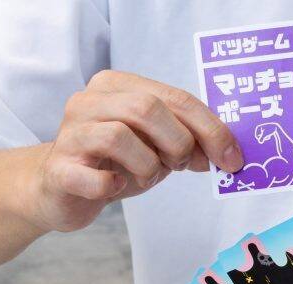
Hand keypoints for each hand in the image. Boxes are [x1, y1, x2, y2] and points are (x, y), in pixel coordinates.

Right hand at [28, 70, 242, 231]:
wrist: (58, 187)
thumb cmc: (114, 163)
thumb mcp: (157, 147)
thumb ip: (189, 143)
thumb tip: (228, 154)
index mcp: (119, 86)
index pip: (176, 98)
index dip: (211, 129)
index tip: (233, 158)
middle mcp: (90, 101)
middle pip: (147, 108)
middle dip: (179, 143)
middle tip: (182, 166)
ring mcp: (71, 133)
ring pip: (120, 136)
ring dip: (149, 165)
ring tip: (147, 176)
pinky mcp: (59, 169)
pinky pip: (94, 178)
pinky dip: (114, 186)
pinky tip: (116, 186)